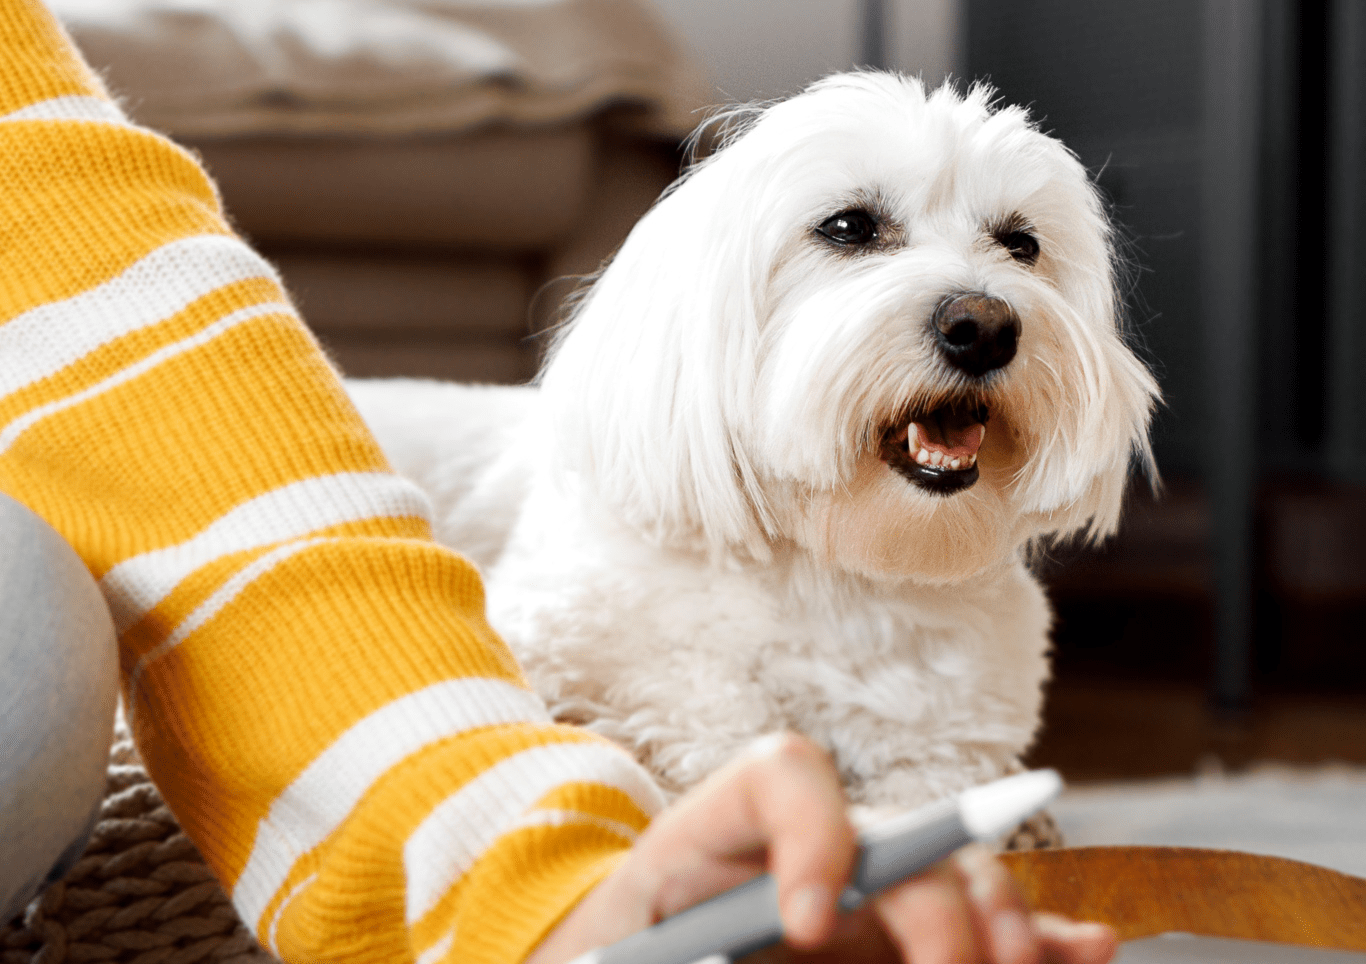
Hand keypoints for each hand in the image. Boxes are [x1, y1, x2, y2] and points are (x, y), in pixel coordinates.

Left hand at [525, 733, 1116, 963]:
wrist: (631, 959)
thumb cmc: (629, 949)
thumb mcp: (639, 949)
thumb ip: (694, 948)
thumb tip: (775, 936)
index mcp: (722, 830)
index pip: (784, 773)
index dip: (812, 833)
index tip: (808, 921)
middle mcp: (808, 847)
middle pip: (896, 835)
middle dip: (934, 903)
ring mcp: (862, 891)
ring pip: (953, 877)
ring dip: (999, 926)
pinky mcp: (898, 938)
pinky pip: (979, 929)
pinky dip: (1034, 942)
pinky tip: (1083, 951)